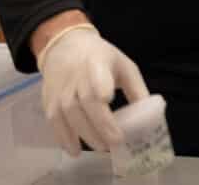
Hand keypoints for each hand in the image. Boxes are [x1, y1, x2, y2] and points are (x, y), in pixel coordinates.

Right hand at [36, 24, 149, 155]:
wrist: (66, 48)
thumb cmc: (102, 59)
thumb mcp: (124, 66)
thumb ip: (136, 89)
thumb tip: (149, 115)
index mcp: (98, 63)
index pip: (97, 76)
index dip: (100, 88)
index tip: (108, 100)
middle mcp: (75, 77)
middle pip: (85, 103)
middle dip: (100, 124)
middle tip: (115, 142)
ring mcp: (60, 90)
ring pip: (69, 115)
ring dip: (84, 135)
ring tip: (101, 148)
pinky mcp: (49, 101)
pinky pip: (55, 122)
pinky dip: (64, 138)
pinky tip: (75, 150)